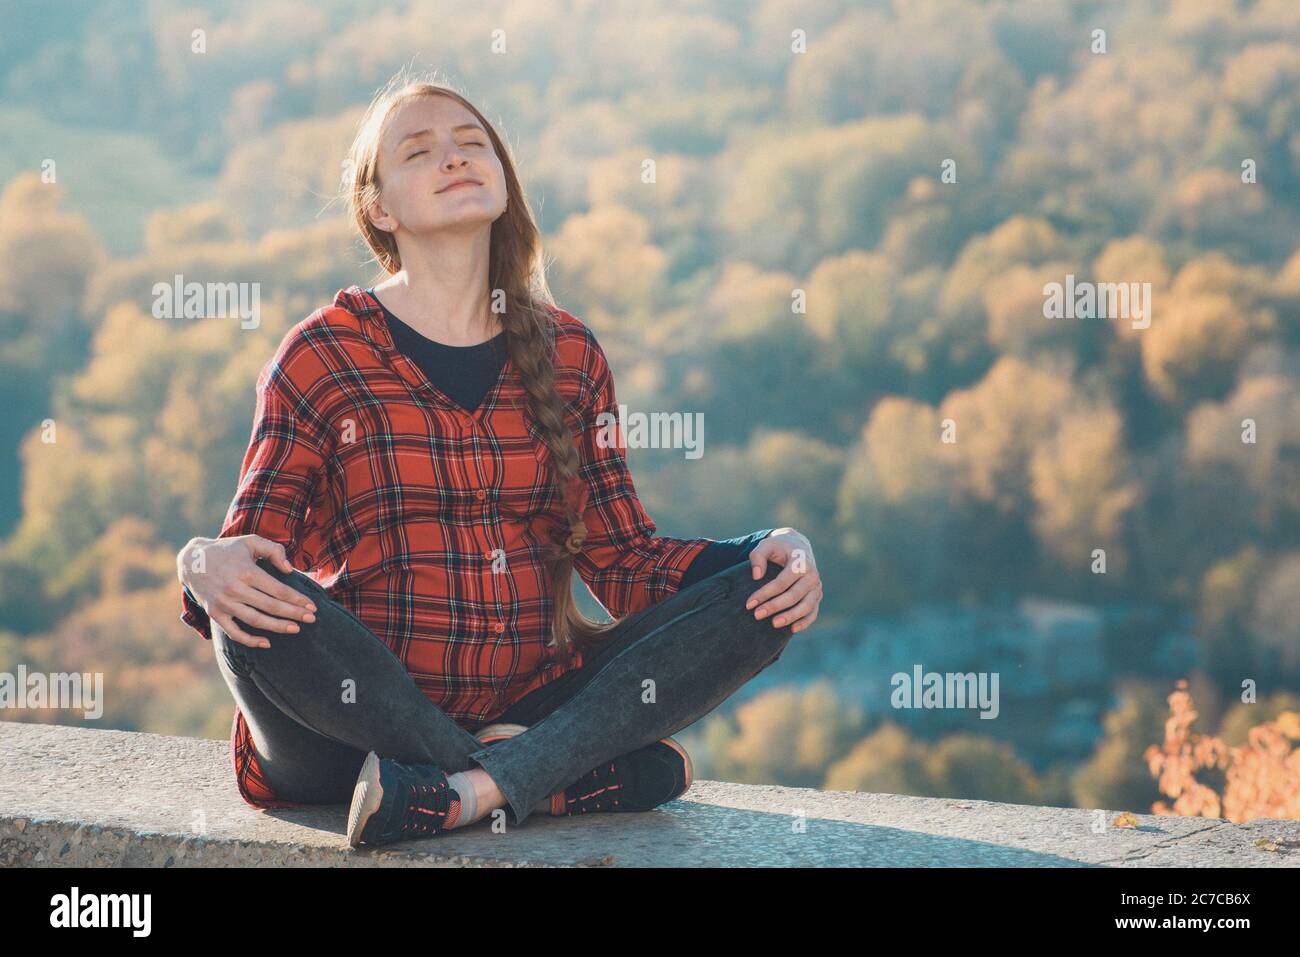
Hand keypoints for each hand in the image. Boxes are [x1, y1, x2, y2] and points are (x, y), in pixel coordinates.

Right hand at [177, 535, 317, 648]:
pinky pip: (234, 632)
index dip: (297, 600)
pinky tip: (267, 643)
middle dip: (294, 614)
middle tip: (312, 619)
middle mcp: (235, 589)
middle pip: (271, 607)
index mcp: (246, 572)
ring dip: (277, 627)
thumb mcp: (250, 542)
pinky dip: (250, 640)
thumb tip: (289, 570)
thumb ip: (274, 551)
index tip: (313, 606)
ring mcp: (223, 603)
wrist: (191, 561)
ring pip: (255, 621)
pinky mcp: (214, 614)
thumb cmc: (227, 550)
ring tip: (296, 629)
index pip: (278, 590)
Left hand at [744, 528, 822, 633]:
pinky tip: (792, 629)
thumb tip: (756, 576)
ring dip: (790, 617)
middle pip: (794, 595)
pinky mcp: (817, 596)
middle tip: (757, 615)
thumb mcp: (766, 545)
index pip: (782, 582)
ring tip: (773, 624)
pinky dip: (805, 622)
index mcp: (800, 562)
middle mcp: (812, 575)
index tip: (749, 603)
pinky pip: (813, 612)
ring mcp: (816, 587)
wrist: (798, 547)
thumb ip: (758, 556)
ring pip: (806, 606)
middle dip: (774, 607)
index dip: (765, 593)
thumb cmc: (778, 547)